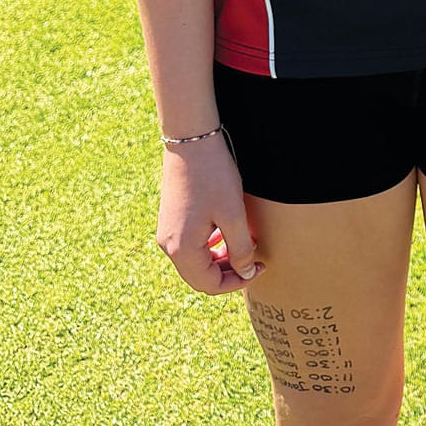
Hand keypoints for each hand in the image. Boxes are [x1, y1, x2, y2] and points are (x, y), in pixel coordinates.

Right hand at [156, 137, 262, 294]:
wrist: (191, 141)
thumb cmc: (214, 176)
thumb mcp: (233, 214)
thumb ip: (241, 248)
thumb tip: (247, 271)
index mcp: (181, 249)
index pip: (208, 284)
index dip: (236, 282)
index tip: (259, 269)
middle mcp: (168, 245)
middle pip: (199, 276)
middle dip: (228, 273)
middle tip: (255, 261)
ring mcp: (167, 232)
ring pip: (195, 262)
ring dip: (220, 261)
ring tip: (244, 248)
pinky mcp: (170, 219)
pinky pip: (190, 246)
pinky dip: (210, 248)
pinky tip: (226, 236)